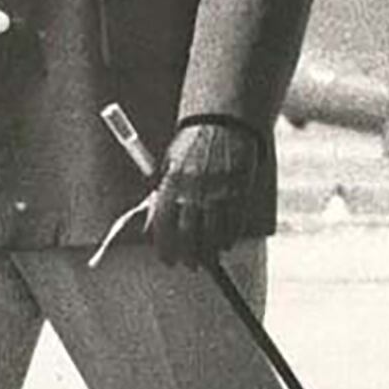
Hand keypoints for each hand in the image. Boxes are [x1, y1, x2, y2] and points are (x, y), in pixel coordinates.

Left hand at [148, 121, 259, 268]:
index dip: (166, 249)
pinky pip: (233, 225)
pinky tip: (224, 243)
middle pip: (189, 237)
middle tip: (190, 264)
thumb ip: (159, 197)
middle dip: (189, 257)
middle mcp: (194, 191)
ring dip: (210, 253)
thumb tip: (150, 227)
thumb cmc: (191, 147)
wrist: (222, 124)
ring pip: (213, 236)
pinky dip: (228, 239)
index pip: (164, 228)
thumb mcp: (167, 167)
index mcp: (172, 185)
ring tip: (208, 258)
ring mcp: (218, 193)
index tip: (168, 260)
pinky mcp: (238, 192)